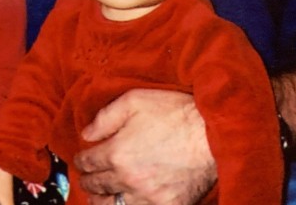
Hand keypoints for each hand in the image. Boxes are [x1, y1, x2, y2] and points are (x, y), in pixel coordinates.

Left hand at [74, 89, 214, 204]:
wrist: (213, 133)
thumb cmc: (176, 113)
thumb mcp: (134, 101)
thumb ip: (105, 118)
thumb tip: (86, 133)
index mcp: (117, 152)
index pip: (88, 162)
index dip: (81, 160)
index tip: (81, 159)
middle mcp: (129, 178)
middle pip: (97, 185)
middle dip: (88, 181)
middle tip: (86, 178)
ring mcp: (149, 195)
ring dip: (102, 201)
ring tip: (98, 198)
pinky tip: (126, 203)